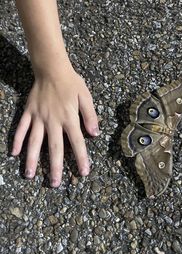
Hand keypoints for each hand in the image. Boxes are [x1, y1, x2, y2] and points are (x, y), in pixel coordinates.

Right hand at [11, 69, 98, 186]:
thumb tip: (95, 134)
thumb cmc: (71, 83)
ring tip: (30, 175)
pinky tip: (14, 153)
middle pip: (54, 147)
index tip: (83, 172)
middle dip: (55, 166)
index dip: (81, 158)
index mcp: (69, 118)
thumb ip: (90, 115)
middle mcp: (53, 121)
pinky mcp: (28, 112)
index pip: (77, 142)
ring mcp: (38, 117)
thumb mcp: (86, 97)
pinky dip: (17, 140)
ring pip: (34, 141)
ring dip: (32, 159)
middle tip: (54, 184)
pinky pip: (21, 128)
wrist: (52, 69)